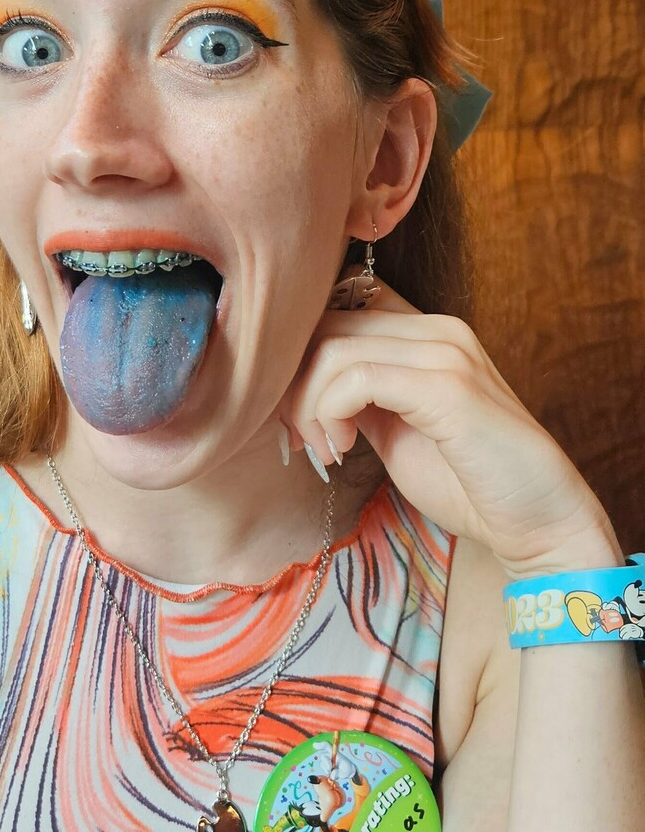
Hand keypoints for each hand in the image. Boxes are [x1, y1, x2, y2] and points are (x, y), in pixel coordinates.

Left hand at [275, 279, 622, 577]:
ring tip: (325, 450)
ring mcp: (444, 352)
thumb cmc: (469, 483)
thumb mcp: (397, 430)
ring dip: (308, 406)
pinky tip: (342, 449)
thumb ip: (359, 398)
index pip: (338, 310)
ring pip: (332, 348)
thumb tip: (300, 389)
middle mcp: (437, 329)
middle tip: (300, 438)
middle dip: (293, 383)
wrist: (539, 521)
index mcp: (427, 333)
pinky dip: (330, 414)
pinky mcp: (446, 386)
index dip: (300, 360)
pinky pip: (357, 378)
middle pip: (325, 324)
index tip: (298, 417)